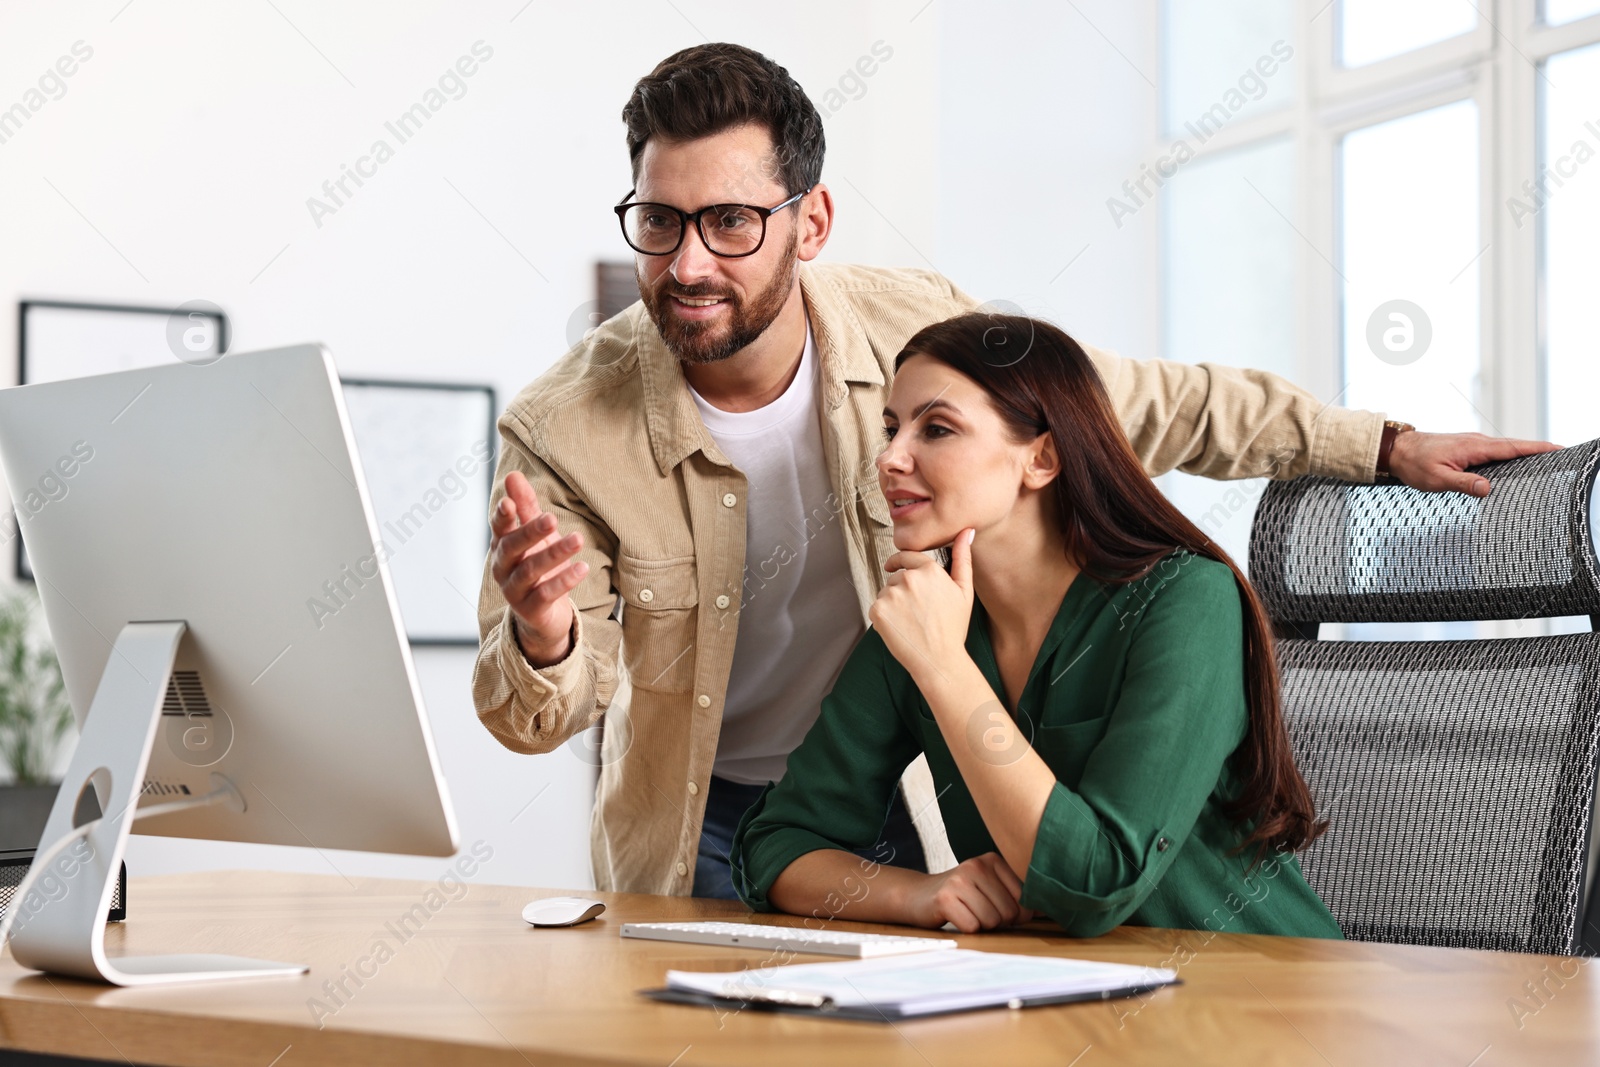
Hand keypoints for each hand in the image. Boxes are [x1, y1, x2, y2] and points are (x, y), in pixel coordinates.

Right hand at [490, 471, 586, 665]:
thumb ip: (525, 507)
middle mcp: (503, 568)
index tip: (508, 502)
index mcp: (502, 546)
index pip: (499, 528)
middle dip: (530, 532)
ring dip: (555, 554)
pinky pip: (546, 594)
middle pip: (512, 547)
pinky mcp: (531, 609)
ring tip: (578, 539)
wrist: (541, 616)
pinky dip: (564, 581)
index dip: (502, 516)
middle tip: (552, 518)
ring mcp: (515, 590)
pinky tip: (582, 568)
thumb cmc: (536, 567)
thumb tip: (513, 475)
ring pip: (531, 570)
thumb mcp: (534, 536)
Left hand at [868, 528, 975, 685]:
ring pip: (885, 592)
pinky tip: (900, 628)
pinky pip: (876, 607)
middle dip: (902, 590)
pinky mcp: (877, 610)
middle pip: (896, 577)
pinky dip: (884, 617)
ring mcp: (891, 594)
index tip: (894, 567)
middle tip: (918, 612)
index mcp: (929, 570)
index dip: (899, 562)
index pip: (906, 556)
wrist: (940, 660)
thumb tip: (968, 531)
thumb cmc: (953, 628)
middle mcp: (908, 578)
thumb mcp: (964, 591)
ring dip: (892, 604)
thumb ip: (963, 557)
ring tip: (910, 622)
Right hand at [898, 852, 1034, 932]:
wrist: (918, 895)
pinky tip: (955, 917)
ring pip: (993, 921)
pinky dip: (966, 929)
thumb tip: (1054, 907)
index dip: (1016, 914)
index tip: (996, 907)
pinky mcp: (945, 898)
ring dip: (981, 925)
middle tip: (978, 910)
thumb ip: (1020, 896)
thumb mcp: (990, 887)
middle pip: (1010, 913)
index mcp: (994, 860)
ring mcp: (960, 880)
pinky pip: (973, 927)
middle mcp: (978, 865)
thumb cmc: (961, 896)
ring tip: (967, 912)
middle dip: (998, 921)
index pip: (1025, 899)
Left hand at [1388, 431, 1559, 496]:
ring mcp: (1473, 444)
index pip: (1513, 448)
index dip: (1538, 449)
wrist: (1396, 449)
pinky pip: (1495, 453)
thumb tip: (1487, 489)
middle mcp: (1478, 442)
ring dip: (1525, 454)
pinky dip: (1510, 457)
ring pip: (1506, 450)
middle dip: (1539, 451)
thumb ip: (1463, 483)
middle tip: (1562, 458)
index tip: (1560, 449)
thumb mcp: (1436, 478)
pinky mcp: (1468, 449)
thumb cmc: (1414, 463)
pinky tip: (1516, 467)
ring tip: (1547, 465)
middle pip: (1515, 447)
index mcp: (1474, 447)